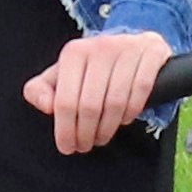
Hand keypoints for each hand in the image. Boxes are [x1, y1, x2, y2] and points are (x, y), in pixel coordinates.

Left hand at [25, 29, 179, 156]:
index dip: (65, 129)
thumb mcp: (61, 75)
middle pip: (90, 105)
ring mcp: (127, 49)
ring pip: (116, 102)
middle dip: (86, 134)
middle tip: (84, 146)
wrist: (131, 44)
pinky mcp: (151, 53)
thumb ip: (40, 90)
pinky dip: (131, 112)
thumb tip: (46, 106)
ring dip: (107, 128)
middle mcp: (99, 47)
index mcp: (74, 52)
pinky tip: (123, 120)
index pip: (65, 101)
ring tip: (101, 137)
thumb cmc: (91, 67)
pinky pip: (141, 91)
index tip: (67, 147)